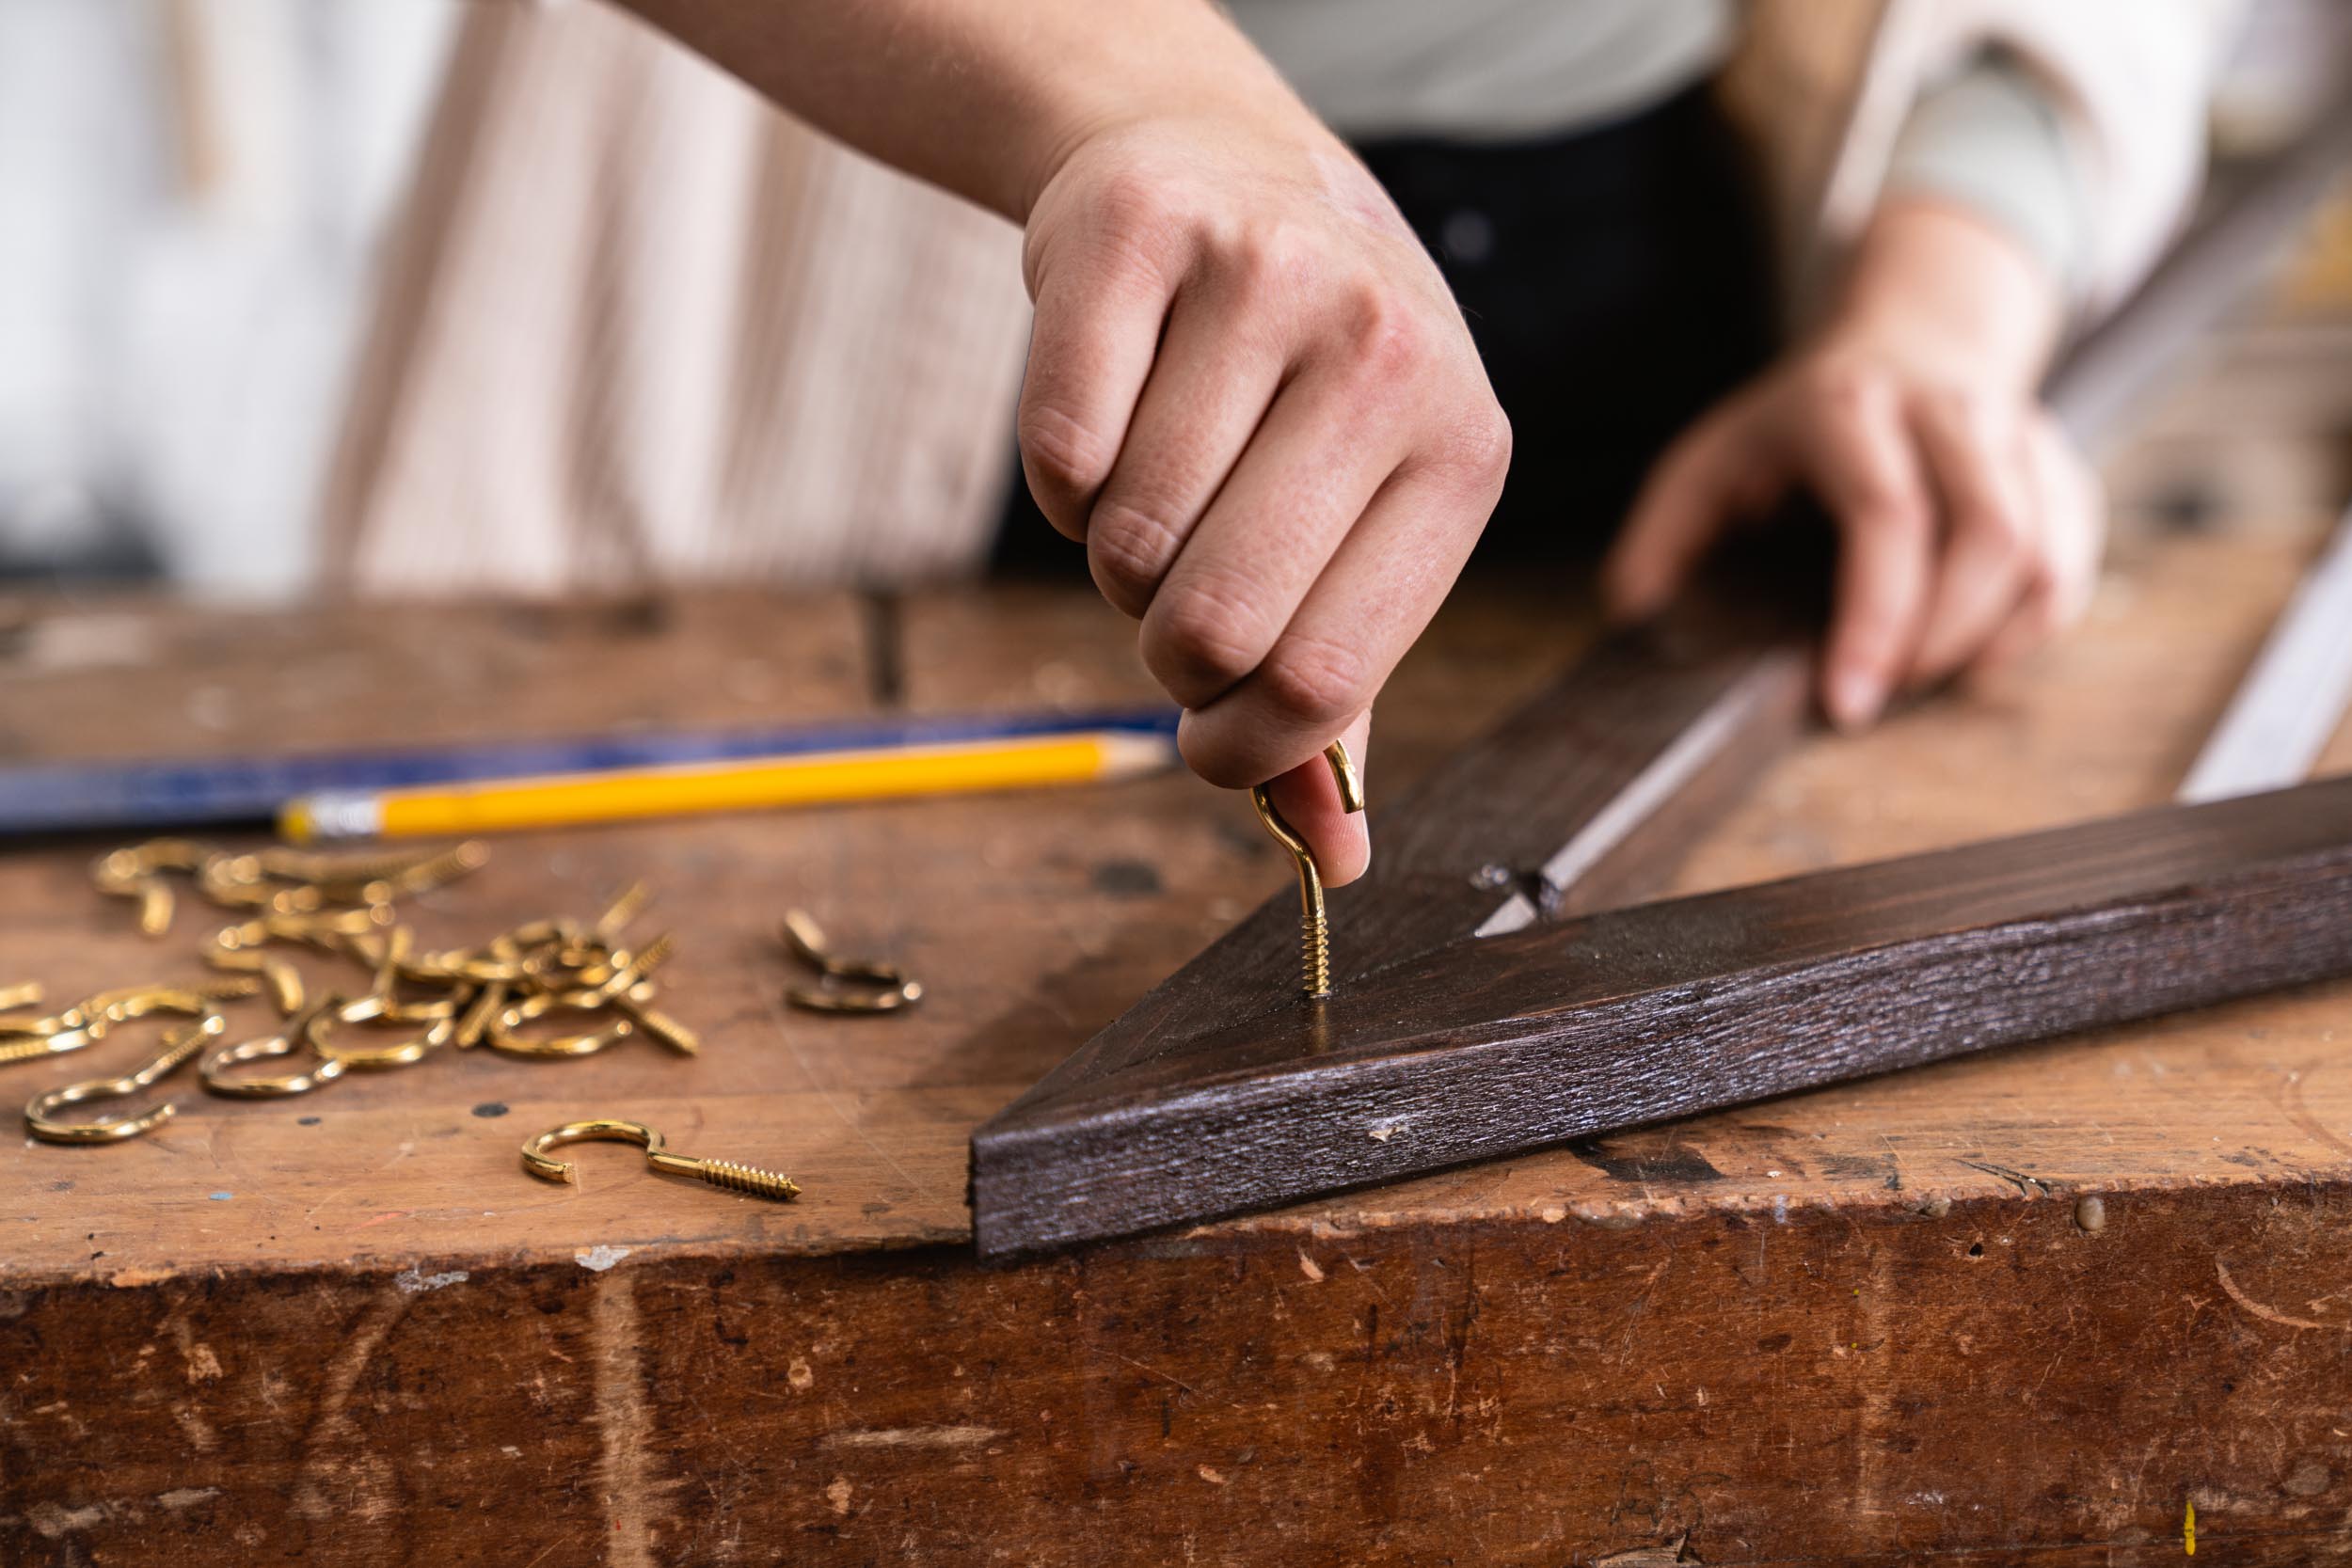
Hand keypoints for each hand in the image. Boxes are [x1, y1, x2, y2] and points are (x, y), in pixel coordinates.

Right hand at [1018, 119, 1510, 882]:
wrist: (1225, 170)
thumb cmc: (1300, 391)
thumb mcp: (1361, 524)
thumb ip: (1342, 694)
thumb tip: (1333, 862)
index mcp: (1463, 455)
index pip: (1326, 677)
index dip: (1237, 751)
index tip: (1204, 744)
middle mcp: (1387, 356)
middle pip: (1217, 624)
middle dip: (1168, 654)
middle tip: (1171, 607)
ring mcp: (1269, 277)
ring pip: (1125, 542)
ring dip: (1112, 559)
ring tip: (1155, 487)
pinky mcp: (1140, 229)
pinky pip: (1052, 452)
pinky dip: (1054, 482)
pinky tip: (1106, 418)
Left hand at [1603, 200, 2102, 727]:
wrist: (1910, 334)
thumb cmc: (1797, 421)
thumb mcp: (1711, 456)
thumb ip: (1664, 532)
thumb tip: (1630, 611)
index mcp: (1847, 404)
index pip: (1886, 514)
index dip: (1875, 617)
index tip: (1847, 699)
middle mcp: (1943, 407)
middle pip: (1987, 531)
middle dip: (1942, 637)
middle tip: (1886, 691)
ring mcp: (2013, 429)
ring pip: (2045, 544)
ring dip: (1996, 634)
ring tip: (1928, 675)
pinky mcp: (2057, 461)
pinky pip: (2073, 549)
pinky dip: (2039, 617)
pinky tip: (1982, 649)